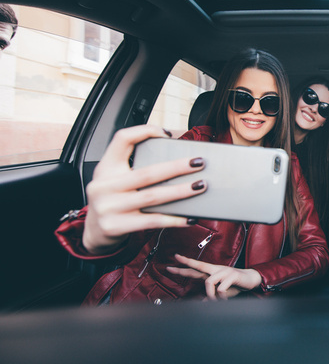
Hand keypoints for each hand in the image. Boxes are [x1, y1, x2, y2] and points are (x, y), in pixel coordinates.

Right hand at [82, 125, 206, 254]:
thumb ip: (136, 166)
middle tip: (198, 163)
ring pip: (153, 197)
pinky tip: (189, 217)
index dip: (145, 132)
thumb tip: (177, 158)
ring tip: (200, 186)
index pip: (122, 139)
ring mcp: (109, 207)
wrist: (94, 232)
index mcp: (105, 167)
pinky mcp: (116, 226)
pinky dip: (174, 219)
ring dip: (181, 191)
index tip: (167, 134)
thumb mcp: (115, 178)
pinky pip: (152, 221)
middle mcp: (104, 186)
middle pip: (147, 173)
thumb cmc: (113, 200)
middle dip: (177, 167)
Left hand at [167, 254, 262, 299]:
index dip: (185, 263)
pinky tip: (225, 298)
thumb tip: (201, 302)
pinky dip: (221, 297)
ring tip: (216, 299)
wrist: (251, 279)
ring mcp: (224, 271)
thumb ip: (211, 295)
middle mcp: (216, 270)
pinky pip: (221, 289)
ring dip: (211, 294)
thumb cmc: (235, 284)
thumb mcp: (221, 292)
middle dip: (185, 265)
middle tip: (171, 268)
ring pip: (209, 282)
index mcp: (212, 272)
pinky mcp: (232, 275)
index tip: (175, 258)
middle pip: (199, 266)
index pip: (196, 267)